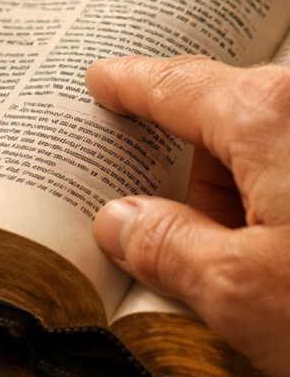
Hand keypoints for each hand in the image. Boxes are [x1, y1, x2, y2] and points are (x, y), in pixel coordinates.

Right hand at [88, 54, 289, 376]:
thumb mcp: (243, 296)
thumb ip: (166, 247)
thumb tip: (120, 221)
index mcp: (273, 115)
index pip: (176, 85)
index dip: (130, 86)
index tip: (104, 80)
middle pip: (232, 124)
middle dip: (204, 180)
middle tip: (189, 247)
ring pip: (284, 153)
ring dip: (263, 204)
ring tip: (273, 284)